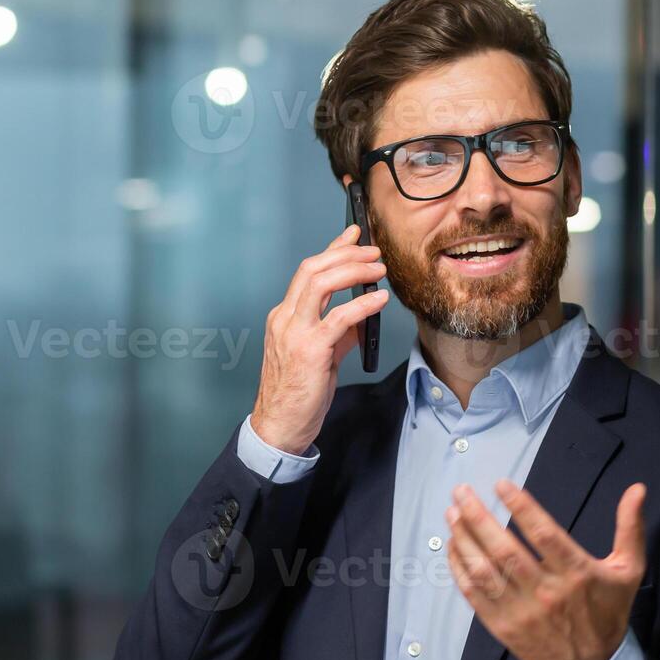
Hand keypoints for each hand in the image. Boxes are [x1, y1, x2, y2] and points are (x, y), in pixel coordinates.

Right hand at [250, 224, 389, 454]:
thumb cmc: (297, 393)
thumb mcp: (318, 355)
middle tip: (374, 251)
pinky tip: (379, 299)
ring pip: (320, 284)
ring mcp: (294, 333)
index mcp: (284, 317)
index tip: (354, 234)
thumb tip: (362, 315)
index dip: (333, 249)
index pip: (308, 271)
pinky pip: (338, 318)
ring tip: (379, 269)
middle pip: (312, 269)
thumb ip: (337, 332)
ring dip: (354, 270)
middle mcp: (285, 319)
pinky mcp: (310, 351)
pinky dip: (362, 304)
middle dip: (345, 253)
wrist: (280, 426)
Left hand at [445, 479, 647, 659]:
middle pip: (505, 550)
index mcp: (576, 573)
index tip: (501, 484)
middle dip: (479, 517)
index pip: (543, 534)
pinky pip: (475, 595)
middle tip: (461, 492)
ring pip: (485, 571)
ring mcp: (522, 611)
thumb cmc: (607, 611)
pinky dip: (460, 569)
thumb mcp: (628, 570)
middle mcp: (547, 592)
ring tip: (452, 513)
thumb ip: (630, 528)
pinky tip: (453, 546)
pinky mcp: (503, 627)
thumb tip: (638, 489)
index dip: (521, 507)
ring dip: (464, 540)